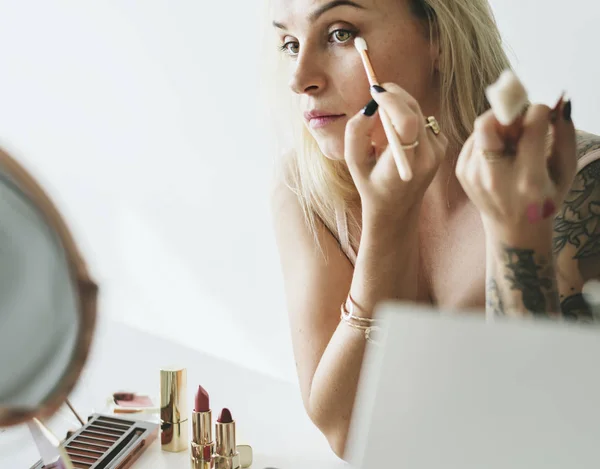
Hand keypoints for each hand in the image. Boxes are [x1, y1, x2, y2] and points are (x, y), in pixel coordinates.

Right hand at [345, 83, 447, 222]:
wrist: (396, 209)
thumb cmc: (371, 185)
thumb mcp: (354, 162)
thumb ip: (356, 132)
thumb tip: (369, 107)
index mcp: (404, 163)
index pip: (406, 122)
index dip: (391, 101)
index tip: (375, 91)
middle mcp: (426, 156)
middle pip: (414, 110)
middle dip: (394, 96)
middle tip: (376, 94)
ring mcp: (437, 151)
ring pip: (419, 112)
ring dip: (400, 108)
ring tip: (383, 124)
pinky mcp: (442, 146)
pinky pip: (424, 120)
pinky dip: (409, 118)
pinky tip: (399, 137)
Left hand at [455, 100, 576, 244]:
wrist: (512, 229)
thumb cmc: (545, 198)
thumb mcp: (565, 171)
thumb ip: (564, 134)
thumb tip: (559, 102)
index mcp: (528, 180)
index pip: (530, 128)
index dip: (538, 112)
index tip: (543, 114)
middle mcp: (495, 178)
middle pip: (488, 122)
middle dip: (509, 113)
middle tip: (522, 123)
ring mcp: (472, 175)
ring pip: (482, 127)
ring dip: (500, 126)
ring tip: (513, 145)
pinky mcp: (461, 172)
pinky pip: (474, 138)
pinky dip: (489, 138)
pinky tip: (501, 154)